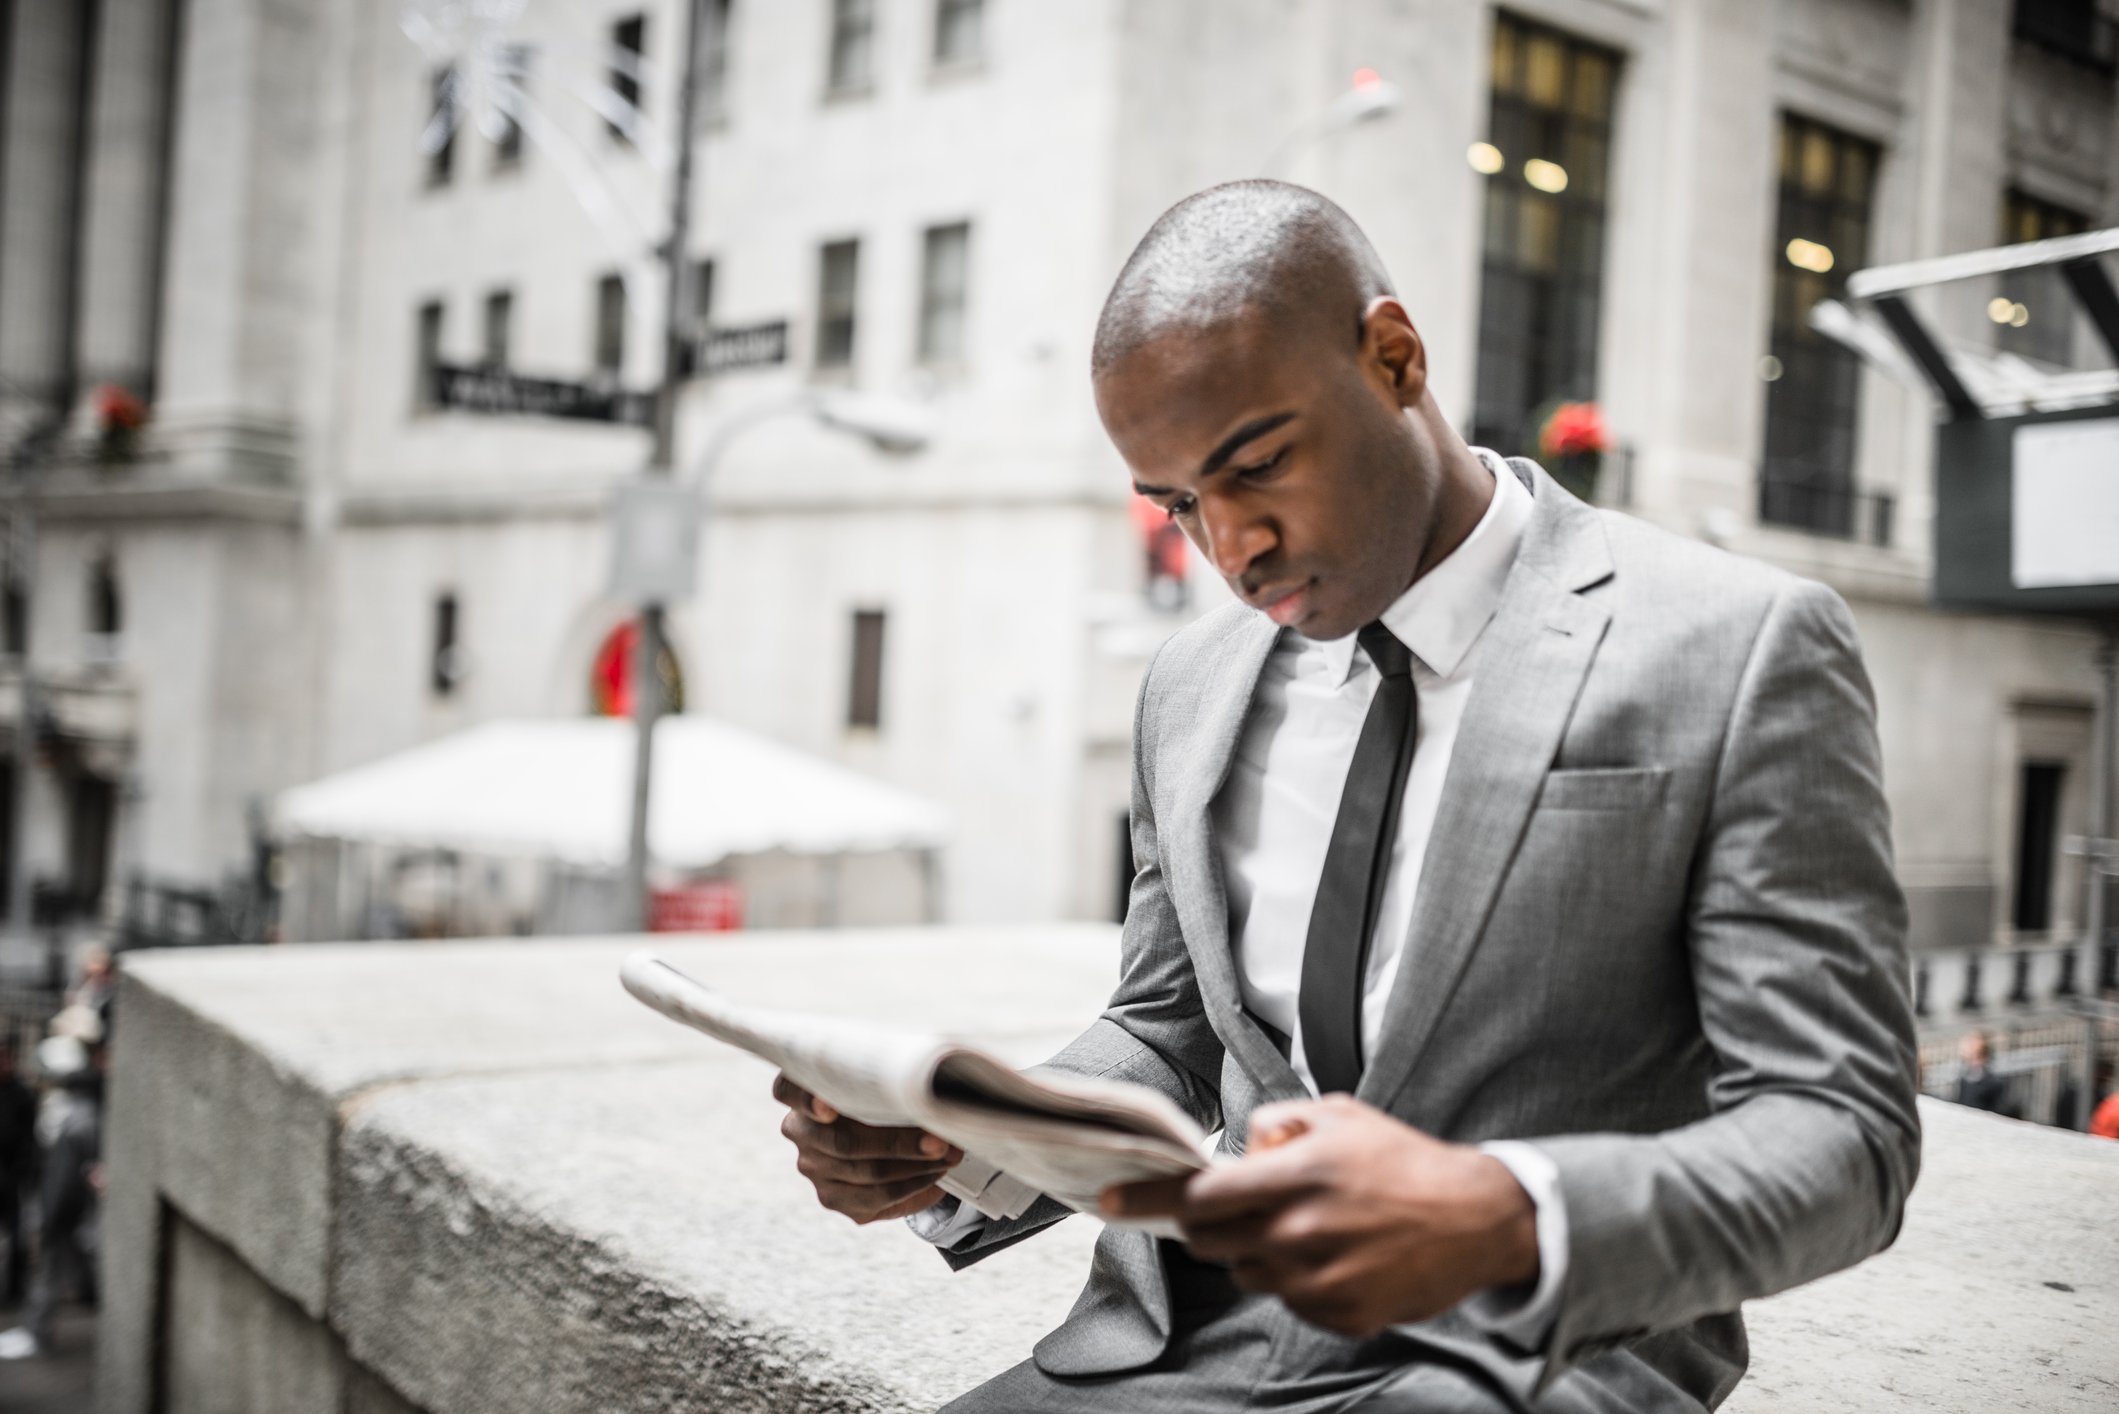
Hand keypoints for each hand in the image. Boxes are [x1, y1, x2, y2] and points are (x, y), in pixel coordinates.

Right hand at [772, 1073, 963, 1223]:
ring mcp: (813, 1167)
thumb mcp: (884, 1075)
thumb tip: (935, 1088)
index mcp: (802, 1089)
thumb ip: (891, 1077)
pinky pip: (875, 1198)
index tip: (830, 1107)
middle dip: (899, 1142)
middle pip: (844, 1142)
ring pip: (866, 1173)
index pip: (789, 1090)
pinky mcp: (832, 1197)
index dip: (807, 1100)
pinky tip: (935, 1175)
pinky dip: (913, 1186)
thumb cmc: (885, 1092)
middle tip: (939, 1140)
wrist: (887, 1133)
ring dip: (916, 1166)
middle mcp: (800, 1130)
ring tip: (950, 1154)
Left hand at [1100, 1095, 1537, 1336]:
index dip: (1151, 1197)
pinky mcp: (1341, 1315)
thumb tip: (1240, 1147)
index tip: (1109, 1199)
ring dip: (1257, 1250)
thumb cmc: (1403, 1160)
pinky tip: (1336, 1255)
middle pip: (1211, 1240)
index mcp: (1298, 1175)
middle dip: (1206, 1224)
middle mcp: (1302, 1231)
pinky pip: (1288, 1300)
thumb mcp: (1340, 1114)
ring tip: (1308, 1226)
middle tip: (1232, 1209)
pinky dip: (1297, 1279)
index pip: (1201, 1195)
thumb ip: (1278, 1122)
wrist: (1476, 1219)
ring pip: (1247, 1272)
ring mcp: (1321, 1279)